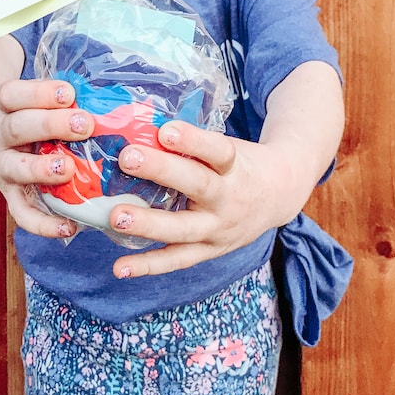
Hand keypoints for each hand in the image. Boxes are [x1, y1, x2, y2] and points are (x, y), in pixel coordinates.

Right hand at [0, 77, 94, 237]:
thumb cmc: (21, 110)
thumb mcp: (28, 96)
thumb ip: (60, 98)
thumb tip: (110, 100)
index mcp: (2, 104)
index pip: (13, 94)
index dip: (40, 93)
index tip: (69, 93)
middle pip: (17, 127)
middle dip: (51, 125)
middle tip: (84, 124)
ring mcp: (1, 166)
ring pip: (16, 169)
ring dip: (42, 170)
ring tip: (68, 169)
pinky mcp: (9, 194)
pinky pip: (21, 213)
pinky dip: (42, 224)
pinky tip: (68, 227)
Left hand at [106, 61, 344, 278]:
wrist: (279, 194)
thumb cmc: (239, 163)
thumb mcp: (226, 147)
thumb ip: (191, 144)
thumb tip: (137, 126)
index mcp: (235, 165)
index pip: (217, 150)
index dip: (192, 140)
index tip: (165, 130)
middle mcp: (229, 198)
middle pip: (197, 186)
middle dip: (161, 171)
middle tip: (127, 158)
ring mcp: (220, 229)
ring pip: (183, 229)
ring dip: (148, 224)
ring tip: (115, 216)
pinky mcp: (210, 250)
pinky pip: (177, 260)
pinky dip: (148, 265)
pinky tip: (120, 267)